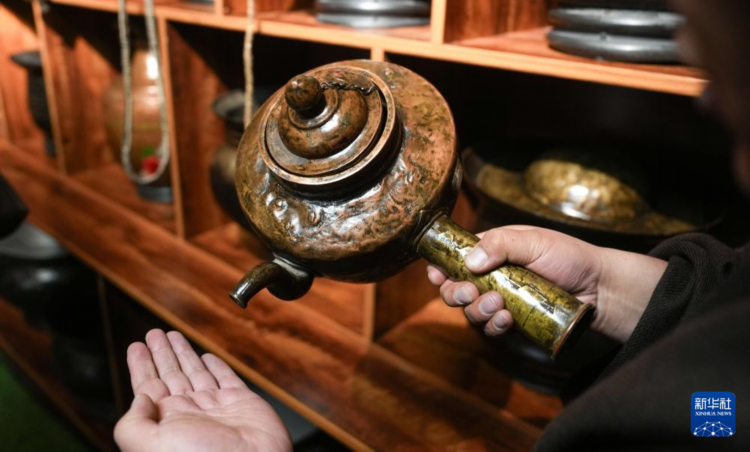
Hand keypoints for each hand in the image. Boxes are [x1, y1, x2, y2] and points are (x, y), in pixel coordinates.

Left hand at [115, 329, 291, 451]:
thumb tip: (138, 399)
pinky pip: (226, 378)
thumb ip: (134, 423)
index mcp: (166, 423)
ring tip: (173, 335)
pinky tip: (207, 357)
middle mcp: (189, 413)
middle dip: (161, 353)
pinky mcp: (241, 402)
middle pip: (170, 375)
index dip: (141, 365)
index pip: (148, 387)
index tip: (137, 347)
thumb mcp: (151, 445)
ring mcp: (215, 407)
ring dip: (183, 353)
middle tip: (154, 334)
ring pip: (195, 372)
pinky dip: (217, 365)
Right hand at [427, 226, 667, 342]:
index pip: (454, 257)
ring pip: (470, 310)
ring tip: (497, 305)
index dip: (440, 266)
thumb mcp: (535, 241)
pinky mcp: (512, 322)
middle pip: (455, 287)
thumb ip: (500, 245)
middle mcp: (491, 276)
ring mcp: (501, 300)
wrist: (600, 290)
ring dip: (476, 310)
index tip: (437, 275)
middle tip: (470, 292)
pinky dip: (493, 325)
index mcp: (491, 250)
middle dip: (455, 292)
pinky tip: (506, 320)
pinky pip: (491, 328)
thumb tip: (469, 262)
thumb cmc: (569, 257)